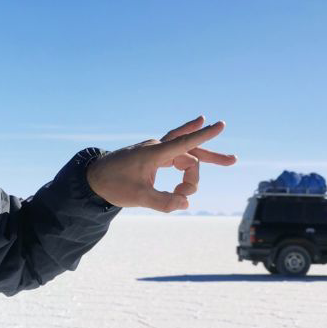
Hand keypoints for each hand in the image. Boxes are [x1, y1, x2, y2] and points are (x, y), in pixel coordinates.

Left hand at [86, 116, 237, 212]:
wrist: (92, 179)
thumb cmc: (113, 185)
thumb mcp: (138, 198)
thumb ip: (164, 202)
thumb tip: (186, 203)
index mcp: (154, 153)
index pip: (184, 143)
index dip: (203, 135)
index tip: (220, 124)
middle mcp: (157, 148)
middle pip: (190, 151)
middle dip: (210, 158)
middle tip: (234, 160)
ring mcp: (155, 151)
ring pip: (184, 158)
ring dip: (190, 176)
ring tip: (184, 194)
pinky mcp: (152, 157)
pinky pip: (175, 157)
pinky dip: (184, 167)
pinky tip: (190, 172)